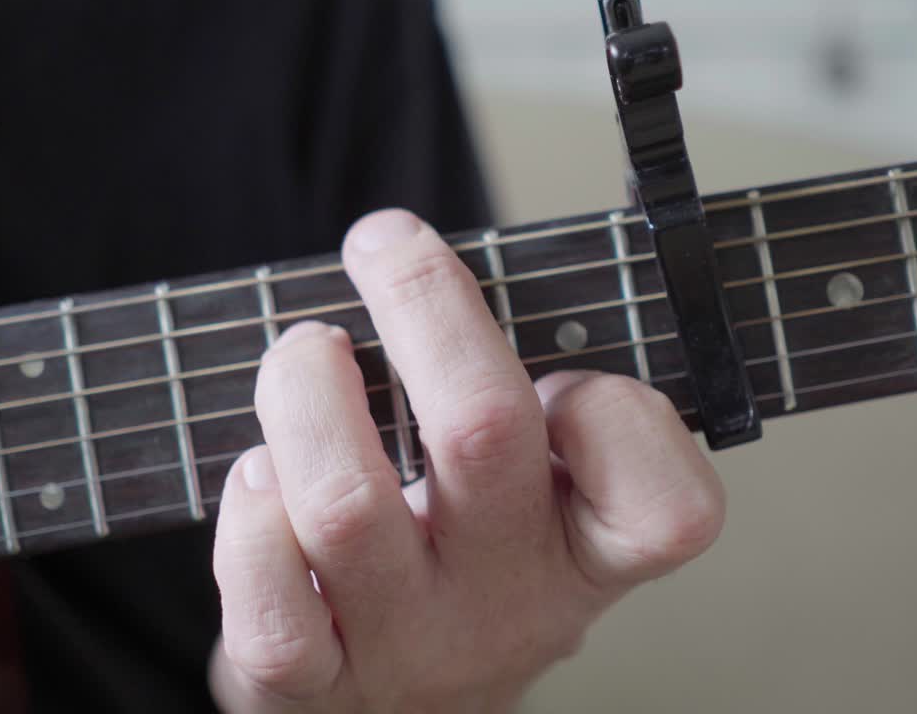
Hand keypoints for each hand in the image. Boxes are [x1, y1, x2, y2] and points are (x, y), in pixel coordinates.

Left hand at [210, 210, 724, 712]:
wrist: (403, 709)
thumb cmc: (467, 563)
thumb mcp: (540, 502)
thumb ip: (524, 402)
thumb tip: (427, 264)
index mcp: (589, 556)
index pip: (666, 500)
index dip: (613, 404)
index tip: (558, 364)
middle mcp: (511, 605)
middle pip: (483, 428)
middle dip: (422, 302)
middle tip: (384, 248)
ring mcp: (410, 646)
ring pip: (348, 503)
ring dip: (305, 393)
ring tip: (304, 359)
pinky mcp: (313, 684)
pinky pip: (272, 606)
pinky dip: (250, 516)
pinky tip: (260, 477)